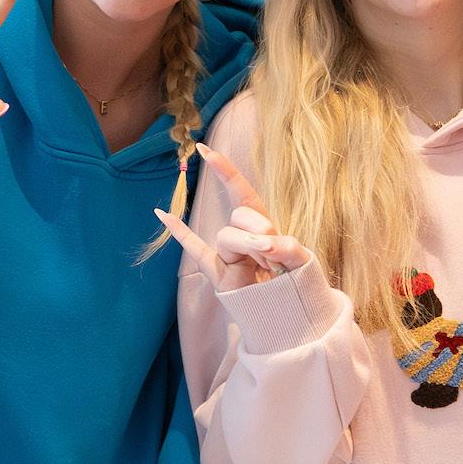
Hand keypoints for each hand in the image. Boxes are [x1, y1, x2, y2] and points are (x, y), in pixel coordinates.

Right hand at [156, 144, 313, 288]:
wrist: (288, 313)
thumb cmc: (296, 283)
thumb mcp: (301, 260)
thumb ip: (287, 247)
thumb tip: (267, 243)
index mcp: (260, 224)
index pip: (241, 191)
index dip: (225, 171)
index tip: (205, 151)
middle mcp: (240, 234)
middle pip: (239, 215)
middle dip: (259, 229)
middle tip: (274, 252)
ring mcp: (226, 254)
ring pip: (226, 237)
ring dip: (248, 246)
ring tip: (266, 267)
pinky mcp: (218, 273)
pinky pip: (195, 251)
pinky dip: (179, 232)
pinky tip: (161, 214)